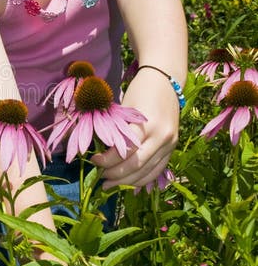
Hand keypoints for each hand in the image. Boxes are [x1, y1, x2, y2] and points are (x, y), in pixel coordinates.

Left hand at [91, 71, 179, 189]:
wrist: (165, 80)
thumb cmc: (140, 91)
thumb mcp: (124, 109)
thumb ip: (115, 132)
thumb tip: (99, 153)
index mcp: (147, 125)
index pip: (124, 152)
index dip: (107, 161)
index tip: (93, 160)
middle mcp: (162, 137)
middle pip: (136, 166)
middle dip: (115, 175)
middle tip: (100, 177)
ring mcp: (170, 144)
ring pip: (147, 173)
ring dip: (127, 182)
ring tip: (110, 185)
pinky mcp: (172, 148)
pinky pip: (157, 170)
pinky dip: (142, 179)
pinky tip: (128, 183)